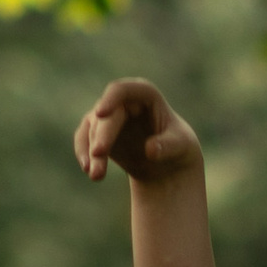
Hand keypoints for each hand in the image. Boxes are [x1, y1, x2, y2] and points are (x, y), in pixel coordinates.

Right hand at [75, 77, 202, 187]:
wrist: (168, 162)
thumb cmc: (178, 146)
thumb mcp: (182, 146)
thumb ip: (168, 146)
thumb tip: (150, 150)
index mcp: (145, 94)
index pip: (123, 90)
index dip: (111, 99)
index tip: (101, 113)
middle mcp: (123, 101)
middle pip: (107, 115)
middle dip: (102, 135)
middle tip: (99, 154)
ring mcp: (108, 116)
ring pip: (93, 130)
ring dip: (93, 152)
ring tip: (96, 176)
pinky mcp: (98, 132)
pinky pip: (84, 139)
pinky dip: (84, 153)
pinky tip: (88, 170)